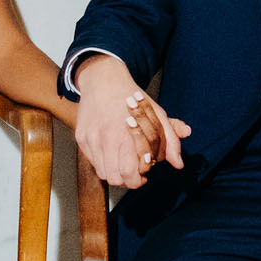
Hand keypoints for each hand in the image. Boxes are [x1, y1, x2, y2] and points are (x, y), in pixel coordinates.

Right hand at [75, 56, 189, 188]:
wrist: (103, 80)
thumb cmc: (132, 97)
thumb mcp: (157, 114)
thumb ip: (170, 140)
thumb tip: (179, 164)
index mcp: (126, 132)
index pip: (131, 171)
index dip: (141, 176)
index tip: (146, 170)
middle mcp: (106, 138)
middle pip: (117, 178)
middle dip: (130, 180)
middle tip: (138, 173)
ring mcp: (91, 139)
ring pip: (104, 174)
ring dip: (117, 174)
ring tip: (126, 164)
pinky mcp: (82, 139)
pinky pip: (94, 162)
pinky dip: (106, 164)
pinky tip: (115, 155)